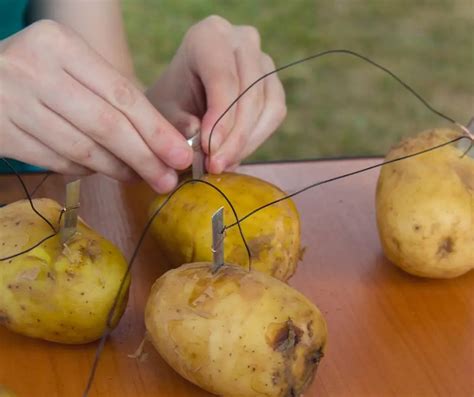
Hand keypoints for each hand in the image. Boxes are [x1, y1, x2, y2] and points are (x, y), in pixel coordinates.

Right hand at [0, 20, 191, 192]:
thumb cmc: (43, 72)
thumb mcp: (75, 66)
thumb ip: (113, 95)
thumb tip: (162, 141)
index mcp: (61, 46)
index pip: (122, 95)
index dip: (156, 131)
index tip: (180, 155)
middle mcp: (35, 70)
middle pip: (106, 126)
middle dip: (145, 157)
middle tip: (168, 179)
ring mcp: (13, 103)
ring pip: (83, 149)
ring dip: (118, 169)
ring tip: (141, 178)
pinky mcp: (2, 133)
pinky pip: (58, 162)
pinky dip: (87, 170)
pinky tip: (104, 170)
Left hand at [146, 15, 286, 172]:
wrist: (184, 95)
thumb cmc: (172, 100)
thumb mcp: (164, 111)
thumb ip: (178, 123)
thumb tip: (201, 135)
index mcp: (209, 35)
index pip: (222, 78)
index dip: (219, 118)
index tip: (209, 150)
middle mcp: (242, 40)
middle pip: (249, 93)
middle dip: (234, 136)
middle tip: (216, 165)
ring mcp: (263, 60)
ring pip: (267, 105)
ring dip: (246, 141)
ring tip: (222, 164)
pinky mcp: (273, 83)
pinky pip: (275, 114)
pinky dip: (257, 138)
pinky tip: (235, 154)